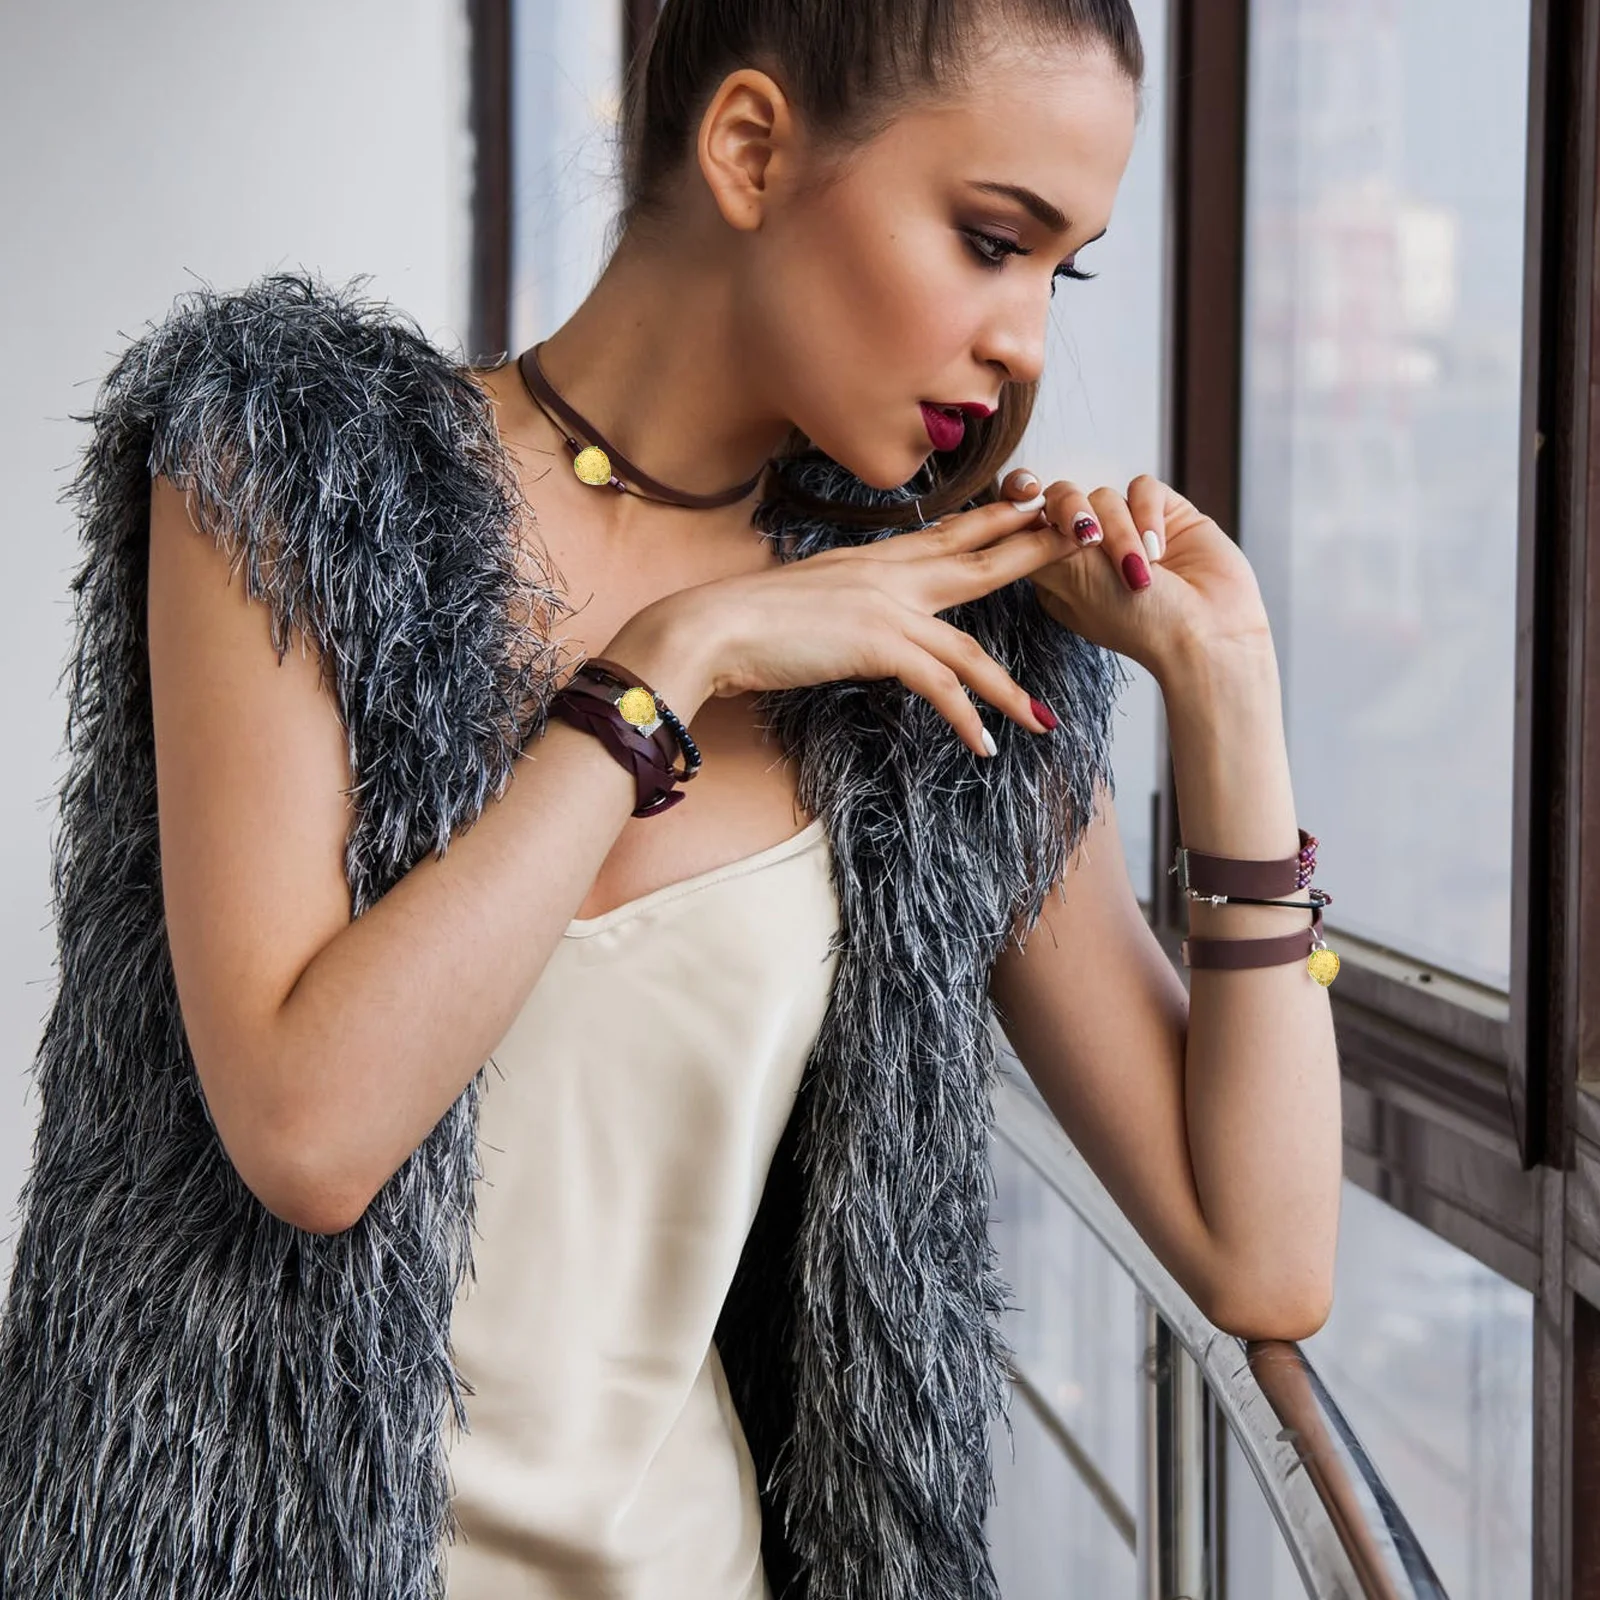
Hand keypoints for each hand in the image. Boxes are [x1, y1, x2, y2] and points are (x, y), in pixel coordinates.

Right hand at [608, 493, 1081, 759]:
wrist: (712, 626)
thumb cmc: (750, 620)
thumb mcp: (813, 598)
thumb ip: (850, 603)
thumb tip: (864, 621)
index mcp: (876, 560)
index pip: (951, 534)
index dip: (999, 522)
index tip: (1037, 510)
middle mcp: (890, 575)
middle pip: (980, 563)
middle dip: (1037, 557)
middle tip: (1088, 546)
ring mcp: (887, 609)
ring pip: (970, 648)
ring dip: (1009, 690)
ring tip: (1043, 719)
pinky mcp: (877, 646)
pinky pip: (939, 686)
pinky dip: (965, 718)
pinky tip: (985, 746)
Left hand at [1011, 469, 1275, 680]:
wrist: (1204, 634)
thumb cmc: (1135, 623)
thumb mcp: (1071, 583)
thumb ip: (1040, 542)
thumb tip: (1013, 508)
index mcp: (1058, 569)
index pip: (1028, 520)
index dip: (1020, 501)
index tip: (1025, 499)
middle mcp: (1091, 547)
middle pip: (1062, 496)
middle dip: (1071, 511)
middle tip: (1087, 538)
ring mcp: (1129, 528)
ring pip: (1104, 496)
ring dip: (1120, 532)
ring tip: (1141, 570)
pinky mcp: (1166, 513)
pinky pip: (1143, 489)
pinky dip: (1147, 515)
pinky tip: (1159, 550)